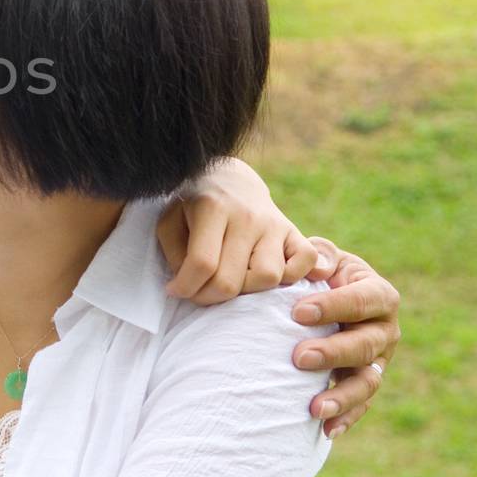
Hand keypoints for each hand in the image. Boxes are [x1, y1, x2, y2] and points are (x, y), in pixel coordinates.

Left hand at [157, 160, 333, 305]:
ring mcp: (274, 224)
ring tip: (231, 280)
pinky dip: (291, 277)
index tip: (175, 290)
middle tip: (199, 292)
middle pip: (232, 280)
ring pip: (268, 277)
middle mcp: (247, 216)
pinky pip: (305, 264)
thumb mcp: (170, 221)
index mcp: (213, 208)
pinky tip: (264, 274)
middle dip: (209, 297)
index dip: (186, 287)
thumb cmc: (195, 207)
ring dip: (247, 290)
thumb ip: (174, 254)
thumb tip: (186, 286)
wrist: (230, 180)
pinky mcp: (295, 232)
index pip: (202, 264)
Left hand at [290, 240, 400, 437]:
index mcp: (379, 293)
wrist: (321, 298)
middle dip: (333, 352)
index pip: (363, 299)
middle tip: (299, 357)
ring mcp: (379, 361)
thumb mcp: (320, 256)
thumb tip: (316, 268)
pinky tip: (326, 430)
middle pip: (366, 345)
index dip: (333, 306)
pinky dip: (345, 419)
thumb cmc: (318, 273)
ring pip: (367, 381)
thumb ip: (318, 255)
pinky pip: (360, 406)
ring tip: (314, 407)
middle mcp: (386, 330)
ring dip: (342, 395)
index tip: (297, 313)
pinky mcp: (365, 383)